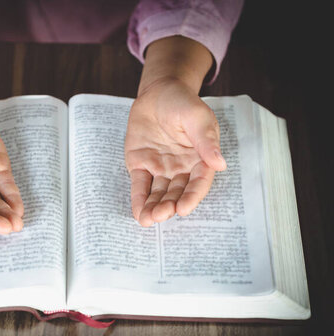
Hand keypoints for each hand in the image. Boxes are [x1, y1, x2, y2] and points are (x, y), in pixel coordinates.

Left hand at [125, 77, 226, 226]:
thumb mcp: (198, 117)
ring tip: (148, 219)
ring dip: (154, 207)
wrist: (158, 92)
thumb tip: (219, 164)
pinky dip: (139, 199)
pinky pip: (140, 185)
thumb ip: (205, 140)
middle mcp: (181, 168)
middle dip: (169, 205)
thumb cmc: (183, 103)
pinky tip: (139, 213)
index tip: (183, 209)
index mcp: (200, 159)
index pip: (198, 183)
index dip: (191, 197)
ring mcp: (160, 168)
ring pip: (158, 193)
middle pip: (176, 192)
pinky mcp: (140, 164)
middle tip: (162, 215)